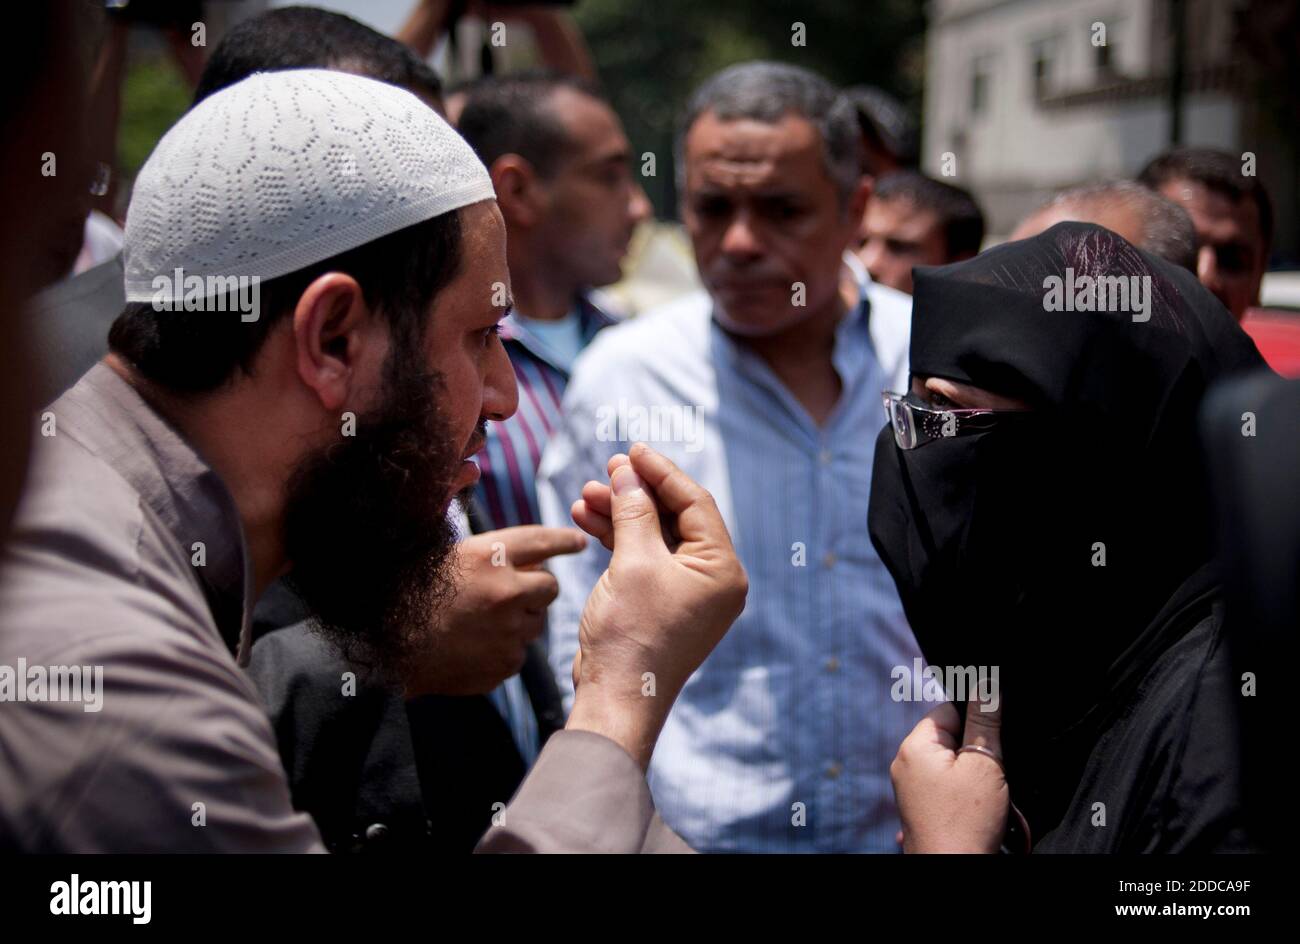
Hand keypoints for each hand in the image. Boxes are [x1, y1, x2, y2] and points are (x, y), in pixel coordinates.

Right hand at [403, 525, 585, 695]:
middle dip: (536, 588)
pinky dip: (504, 648)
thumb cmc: (412, 593)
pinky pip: (518, 652)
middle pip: (549, 586)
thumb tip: (535, 550)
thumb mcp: (449, 555)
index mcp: (488, 556)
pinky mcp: (504, 665)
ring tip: (479, 620)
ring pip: (535, 622)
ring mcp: (507, 632)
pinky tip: (473, 644)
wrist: (385, 646)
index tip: (578, 543)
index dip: (563, 541)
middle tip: (508, 591)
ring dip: (519, 619)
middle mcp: (505, 592)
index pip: (542, 541)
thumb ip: (492, 549)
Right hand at [564, 443, 747, 768]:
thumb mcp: (634, 561)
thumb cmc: (632, 634)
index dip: (661, 473)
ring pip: (655, 537)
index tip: (632, 450)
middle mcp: (713, 580)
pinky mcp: (662, 604)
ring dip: (622, 514)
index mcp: (723, 570)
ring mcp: (688, 594)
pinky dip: (619, 540)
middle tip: (606, 470)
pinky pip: (645, 560)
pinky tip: (589, 521)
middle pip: (675, 518)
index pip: (695, 503)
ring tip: (587, 496)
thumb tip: (627, 474)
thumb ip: (634, 511)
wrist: (615, 696)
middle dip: (637, 493)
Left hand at [890, 697, 1008, 852]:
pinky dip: (963, 790)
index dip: (975, 720)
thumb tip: (986, 683)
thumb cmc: (967, 820)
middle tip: (991, 770)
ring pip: (949, 762)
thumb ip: (984, 722)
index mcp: (913, 746)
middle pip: (948, 737)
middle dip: (974, 749)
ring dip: (971, 772)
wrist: (953, 870)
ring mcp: (910, 788)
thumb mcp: (984, 764)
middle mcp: (904, 763)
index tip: (993, 739)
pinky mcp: (920, 808)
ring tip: (984, 793)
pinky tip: (977, 806)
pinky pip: (945, 785)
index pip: (947, 710)